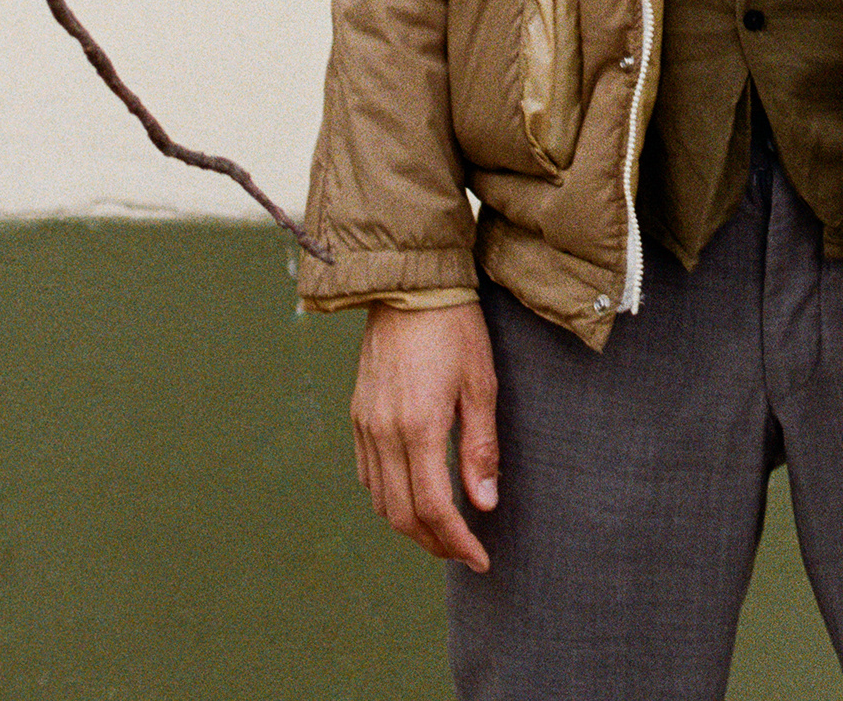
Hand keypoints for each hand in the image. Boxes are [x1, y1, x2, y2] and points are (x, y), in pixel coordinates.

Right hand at [352, 297, 499, 570]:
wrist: (408, 284)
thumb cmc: (454, 327)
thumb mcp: (480, 383)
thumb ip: (480, 448)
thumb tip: (483, 504)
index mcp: (419, 427)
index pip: (434, 508)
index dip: (457, 542)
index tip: (481, 558)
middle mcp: (384, 432)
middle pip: (403, 515)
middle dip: (435, 543)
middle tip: (465, 551)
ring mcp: (366, 424)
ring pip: (382, 501)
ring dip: (411, 525)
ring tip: (443, 530)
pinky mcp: (358, 414)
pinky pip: (369, 475)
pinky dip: (390, 498)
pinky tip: (414, 495)